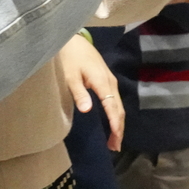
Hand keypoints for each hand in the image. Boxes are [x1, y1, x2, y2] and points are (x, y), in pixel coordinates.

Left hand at [59, 34, 123, 150]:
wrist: (74, 40)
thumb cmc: (69, 58)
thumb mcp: (70, 76)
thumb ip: (79, 93)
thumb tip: (87, 110)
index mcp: (102, 82)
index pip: (113, 108)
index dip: (115, 125)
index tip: (115, 140)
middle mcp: (110, 83)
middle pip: (119, 109)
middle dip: (118, 129)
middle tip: (114, 147)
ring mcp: (110, 81)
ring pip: (118, 106)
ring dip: (117, 123)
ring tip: (113, 140)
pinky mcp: (107, 80)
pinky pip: (115, 101)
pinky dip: (115, 114)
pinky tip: (111, 122)